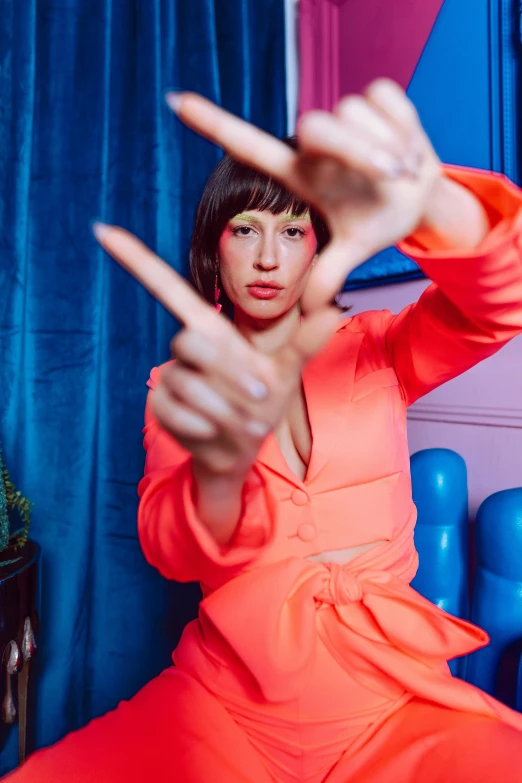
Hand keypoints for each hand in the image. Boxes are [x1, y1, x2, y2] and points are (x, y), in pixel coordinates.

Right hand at [93, 224, 338, 480]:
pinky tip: (215, 432)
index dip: (136, 260)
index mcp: (212, 329)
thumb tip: (334, 308)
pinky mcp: (161, 406)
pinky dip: (202, 424)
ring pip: (187, 381)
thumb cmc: (261, 404)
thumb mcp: (288, 373)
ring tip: (250, 425)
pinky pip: (174, 409)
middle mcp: (186, 349)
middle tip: (262, 397)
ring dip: (224, 407)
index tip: (102, 229)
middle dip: (229, 371)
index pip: (167, 288)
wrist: (242, 449)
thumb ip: (305, 342)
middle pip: (189, 341)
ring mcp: (171, 377)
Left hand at [167, 79, 441, 310]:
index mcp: (302, 175)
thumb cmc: (380, 219)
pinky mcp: (374, 96)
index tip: (174, 102)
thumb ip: (329, 273)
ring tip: (402, 170)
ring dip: (386, 145)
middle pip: (315, 126)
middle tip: (392, 175)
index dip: (212, 124)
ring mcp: (343, 117)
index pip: (251, 147)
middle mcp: (316, 144)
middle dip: (358, 151)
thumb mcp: (355, 249)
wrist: (425, 198)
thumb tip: (311, 310)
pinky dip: (403, 124)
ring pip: (352, 113)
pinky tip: (409, 146)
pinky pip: (383, 98)